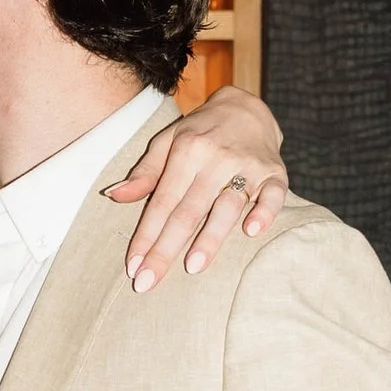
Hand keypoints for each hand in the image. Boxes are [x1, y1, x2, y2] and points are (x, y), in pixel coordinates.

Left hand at [109, 91, 288, 287]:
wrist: (247, 108)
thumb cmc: (200, 133)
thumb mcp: (167, 142)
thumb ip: (144, 173)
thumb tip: (114, 196)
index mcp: (187, 152)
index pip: (162, 202)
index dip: (146, 235)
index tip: (133, 266)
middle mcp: (216, 159)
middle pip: (188, 211)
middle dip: (166, 249)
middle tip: (149, 282)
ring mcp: (248, 166)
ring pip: (227, 206)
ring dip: (210, 237)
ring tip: (193, 266)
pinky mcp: (276, 173)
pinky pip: (273, 195)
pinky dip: (264, 212)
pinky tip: (251, 232)